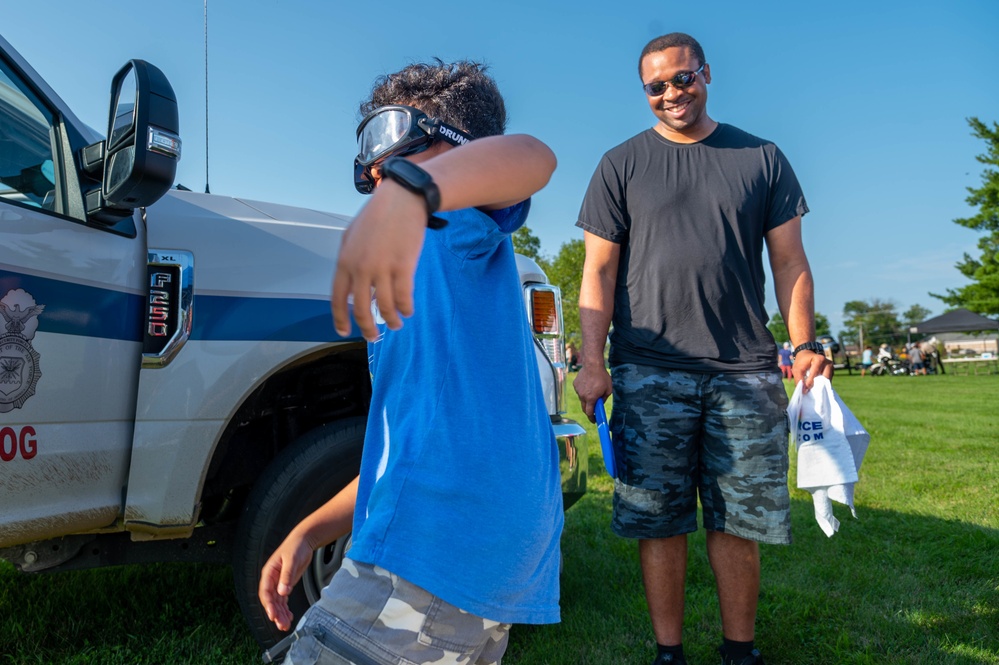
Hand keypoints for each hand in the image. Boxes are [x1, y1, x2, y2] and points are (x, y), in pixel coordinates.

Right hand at [258, 531, 315, 631]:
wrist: (304, 540)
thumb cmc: (296, 546)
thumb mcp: (291, 560)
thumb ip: (287, 576)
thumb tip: (282, 592)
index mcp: (269, 572)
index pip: (265, 592)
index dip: (268, 605)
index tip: (272, 615)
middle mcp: (271, 579)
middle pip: (271, 600)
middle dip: (275, 613)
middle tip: (281, 624)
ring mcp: (278, 583)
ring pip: (277, 602)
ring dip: (280, 614)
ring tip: (285, 625)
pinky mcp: (286, 584)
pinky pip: (283, 600)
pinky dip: (285, 609)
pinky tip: (289, 616)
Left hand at [331, 181, 427, 340]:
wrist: (401, 199)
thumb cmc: (377, 216)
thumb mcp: (353, 237)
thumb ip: (350, 263)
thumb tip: (354, 290)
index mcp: (345, 261)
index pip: (338, 298)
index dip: (340, 319)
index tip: (344, 331)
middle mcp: (361, 268)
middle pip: (362, 309)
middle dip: (368, 328)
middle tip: (374, 337)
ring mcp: (382, 268)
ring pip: (385, 306)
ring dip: (391, 320)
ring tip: (396, 324)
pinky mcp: (403, 266)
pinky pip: (404, 297)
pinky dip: (405, 308)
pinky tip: (407, 311)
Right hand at [573, 362, 612, 421]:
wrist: (592, 364)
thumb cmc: (602, 376)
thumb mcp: (608, 389)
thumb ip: (603, 399)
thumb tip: (600, 403)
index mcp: (591, 398)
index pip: (589, 412)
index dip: (592, 418)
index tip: (594, 420)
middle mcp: (582, 396)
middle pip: (584, 408)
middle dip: (589, 410)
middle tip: (594, 409)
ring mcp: (578, 390)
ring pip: (582, 399)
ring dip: (587, 398)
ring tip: (593, 390)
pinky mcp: (575, 385)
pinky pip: (580, 391)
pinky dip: (584, 391)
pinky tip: (588, 384)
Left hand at [792, 350, 833, 392]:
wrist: (807, 356)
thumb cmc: (801, 362)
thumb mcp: (797, 369)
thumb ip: (799, 379)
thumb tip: (804, 391)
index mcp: (819, 359)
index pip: (815, 372)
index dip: (810, 381)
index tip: (805, 389)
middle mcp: (828, 363)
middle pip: (824, 378)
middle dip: (816, 385)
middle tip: (809, 391)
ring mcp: (831, 368)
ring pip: (827, 381)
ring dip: (820, 386)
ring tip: (812, 390)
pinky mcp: (832, 373)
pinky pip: (828, 382)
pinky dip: (822, 385)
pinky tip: (816, 388)